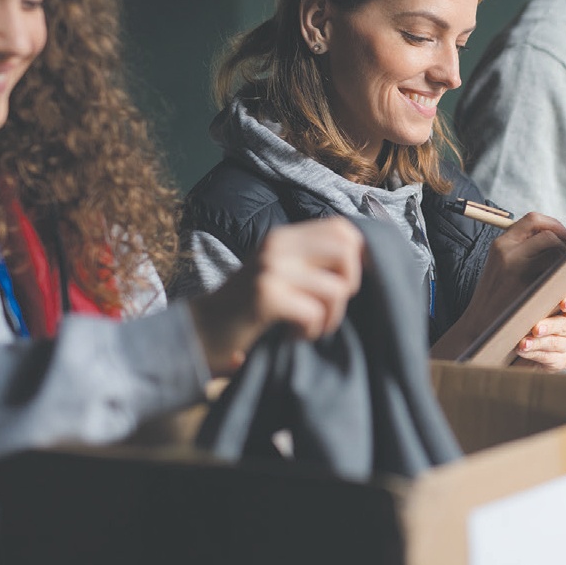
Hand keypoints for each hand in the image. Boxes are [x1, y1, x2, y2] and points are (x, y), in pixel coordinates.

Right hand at [188, 218, 364, 375]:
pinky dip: (311, 331)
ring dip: (330, 318)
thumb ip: (311, 262)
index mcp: (284, 237)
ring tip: (308, 327)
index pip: (342, 228)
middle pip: (348, 251)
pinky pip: (315, 312)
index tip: (345, 285)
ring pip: (337, 288)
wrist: (200, 333)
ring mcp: (271, 268)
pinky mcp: (265, 296)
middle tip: (327, 308)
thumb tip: (365, 261)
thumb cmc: (247, 309)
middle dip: (349, 287)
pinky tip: (293, 336)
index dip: (358, 257)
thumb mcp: (280, 274)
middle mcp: (278, 245)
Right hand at [458, 211, 565, 330]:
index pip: (533, 220)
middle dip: (564, 245)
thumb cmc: (495, 296)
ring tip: (564, 274)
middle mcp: (508, 252)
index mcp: (500, 244)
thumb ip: (520, 247)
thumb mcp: (499, 264)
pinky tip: (562, 285)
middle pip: (549, 236)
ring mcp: (518, 271)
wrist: (479, 326)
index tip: (564, 235)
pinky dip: (564, 277)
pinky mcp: (528, 288)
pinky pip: (557, 275)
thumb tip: (555, 235)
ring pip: (556, 254)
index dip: (553, 224)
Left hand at [513, 293, 565, 370]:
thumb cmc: (536, 325)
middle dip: (548, 326)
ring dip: (537, 343)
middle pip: (564, 325)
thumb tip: (522, 304)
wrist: (535, 353)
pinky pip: (548, 357)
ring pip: (554, 343)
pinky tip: (523, 351)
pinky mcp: (563, 361)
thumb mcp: (539, 314)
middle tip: (536, 329)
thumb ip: (537, 308)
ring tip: (523, 343)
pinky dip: (533, 353)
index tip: (564, 304)